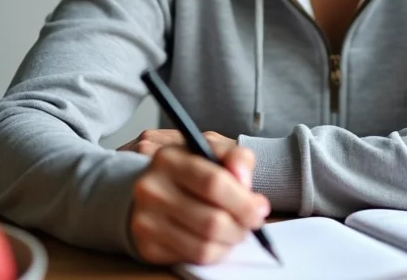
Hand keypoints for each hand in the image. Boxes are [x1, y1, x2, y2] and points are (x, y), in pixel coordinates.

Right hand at [126, 136, 268, 264]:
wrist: (153, 187)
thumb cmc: (190, 168)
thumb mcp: (213, 148)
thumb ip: (235, 155)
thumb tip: (243, 179)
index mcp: (168, 158)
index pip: (213, 183)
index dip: (243, 200)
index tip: (260, 207)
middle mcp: (151, 189)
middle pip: (211, 220)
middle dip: (242, 225)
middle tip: (252, 222)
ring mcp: (146, 220)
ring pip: (205, 244)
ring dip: (231, 241)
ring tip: (237, 230)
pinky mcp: (148, 246)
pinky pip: (194, 258)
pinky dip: (216, 252)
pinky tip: (218, 239)